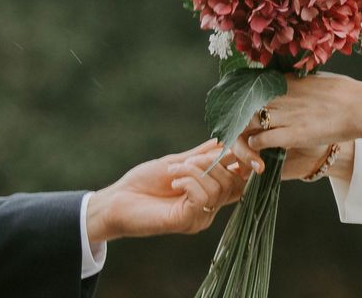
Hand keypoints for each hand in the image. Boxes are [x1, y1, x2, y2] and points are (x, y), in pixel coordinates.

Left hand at [86, 140, 244, 242]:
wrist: (117, 200)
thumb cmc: (144, 182)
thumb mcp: (178, 162)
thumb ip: (202, 155)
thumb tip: (225, 140)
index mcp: (210, 194)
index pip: (241, 180)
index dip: (244, 161)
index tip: (236, 144)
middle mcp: (210, 208)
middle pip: (234, 182)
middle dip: (213, 162)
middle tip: (189, 159)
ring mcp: (200, 217)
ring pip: (219, 188)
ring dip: (195, 170)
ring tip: (174, 170)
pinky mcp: (187, 222)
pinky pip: (203, 198)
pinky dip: (189, 181)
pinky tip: (173, 181)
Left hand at [231, 73, 361, 174]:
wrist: (360, 105)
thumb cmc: (344, 91)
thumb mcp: (314, 78)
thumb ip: (296, 81)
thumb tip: (288, 81)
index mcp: (285, 81)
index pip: (251, 89)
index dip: (243, 100)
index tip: (241, 107)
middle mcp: (281, 97)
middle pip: (245, 105)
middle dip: (239, 116)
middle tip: (238, 126)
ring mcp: (286, 115)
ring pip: (250, 122)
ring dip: (244, 132)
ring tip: (245, 138)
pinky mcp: (293, 134)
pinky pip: (262, 139)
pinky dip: (255, 144)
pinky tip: (255, 146)